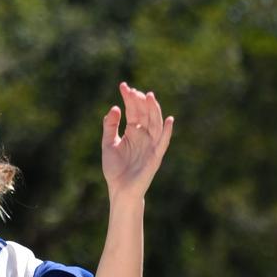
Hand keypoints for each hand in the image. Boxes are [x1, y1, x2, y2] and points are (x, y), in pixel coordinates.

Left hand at [101, 82, 173, 198]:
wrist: (119, 190)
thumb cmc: (115, 169)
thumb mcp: (108, 144)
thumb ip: (110, 127)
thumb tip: (115, 107)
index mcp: (133, 131)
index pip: (133, 110)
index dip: (129, 98)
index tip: (123, 86)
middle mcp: (144, 135)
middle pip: (144, 114)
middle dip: (140, 101)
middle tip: (133, 91)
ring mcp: (151, 145)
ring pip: (155, 123)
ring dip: (154, 110)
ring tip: (149, 96)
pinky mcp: (155, 156)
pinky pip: (163, 142)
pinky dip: (166, 132)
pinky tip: (168, 120)